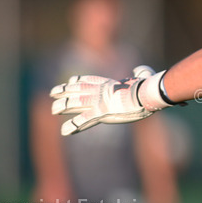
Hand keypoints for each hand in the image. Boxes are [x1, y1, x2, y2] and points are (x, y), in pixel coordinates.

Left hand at [51, 65, 169, 135]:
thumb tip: (141, 70)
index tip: (70, 80)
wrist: (147, 93)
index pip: (89, 80)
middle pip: (77, 89)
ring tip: (54, 109)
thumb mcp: (144, 77)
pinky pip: (82, 121)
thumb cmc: (148, 86)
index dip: (78, 80)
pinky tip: (64, 131)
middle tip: (53, 93)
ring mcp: (99, 102)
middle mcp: (100, 91)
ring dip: (62, 106)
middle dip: (64, 91)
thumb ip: (142, 72)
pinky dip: (72, 126)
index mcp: (109, 84)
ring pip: (74, 103)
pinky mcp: (101, 113)